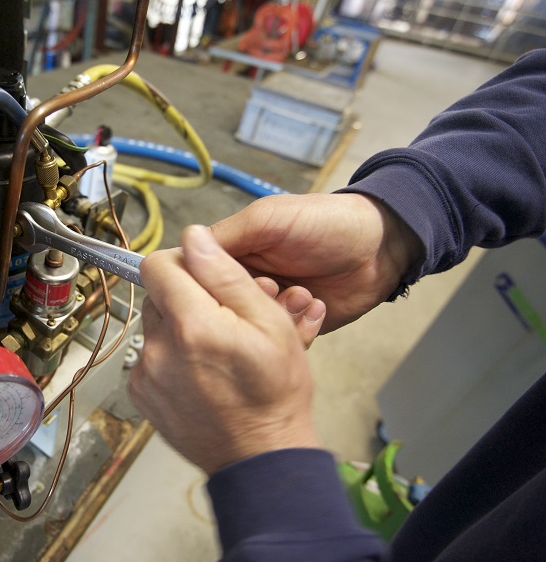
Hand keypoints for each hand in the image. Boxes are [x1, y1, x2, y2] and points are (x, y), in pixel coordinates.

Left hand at [128, 225, 323, 474]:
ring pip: (155, 327)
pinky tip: (201, 374)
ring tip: (214, 350)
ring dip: (178, 328)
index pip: (158, 264)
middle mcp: (159, 347)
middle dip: (186, 297)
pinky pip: (149, 357)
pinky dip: (170, 358)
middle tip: (222, 319)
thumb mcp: (270, 324)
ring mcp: (146, 373)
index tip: (205, 276)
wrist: (260, 458)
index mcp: (192, 323)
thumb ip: (226, 275)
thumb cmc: (274, 393)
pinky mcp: (142, 394)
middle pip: (157, 295)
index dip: (183, 262)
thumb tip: (194, 238)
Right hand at [211, 193, 422, 331]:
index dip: (199, 284)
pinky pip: (276, 343)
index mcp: (232, 252)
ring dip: (271, 316)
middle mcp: (243, 282)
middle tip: (271, 287)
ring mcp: (267, 308)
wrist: (380, 248)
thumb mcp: (270, 218)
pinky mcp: (290, 329)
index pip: (194, 274)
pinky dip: (294, 330)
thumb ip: (227, 235)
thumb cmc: (326, 224)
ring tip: (298, 296)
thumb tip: (181, 246)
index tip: (212, 287)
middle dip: (241, 303)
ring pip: (246, 330)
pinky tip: (312, 308)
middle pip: (217, 307)